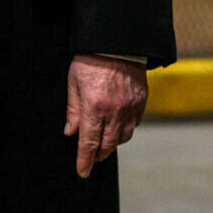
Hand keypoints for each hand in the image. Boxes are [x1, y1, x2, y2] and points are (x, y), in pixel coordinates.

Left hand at [63, 54, 147, 177]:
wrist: (117, 41)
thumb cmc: (91, 59)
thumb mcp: (73, 82)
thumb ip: (73, 110)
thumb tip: (70, 132)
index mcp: (94, 107)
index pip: (89, 143)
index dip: (84, 160)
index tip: (82, 172)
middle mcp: (114, 111)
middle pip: (108, 145)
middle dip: (99, 155)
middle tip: (92, 158)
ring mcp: (130, 107)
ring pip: (123, 137)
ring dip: (113, 143)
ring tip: (105, 141)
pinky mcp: (141, 100)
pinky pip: (135, 123)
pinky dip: (126, 129)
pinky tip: (119, 126)